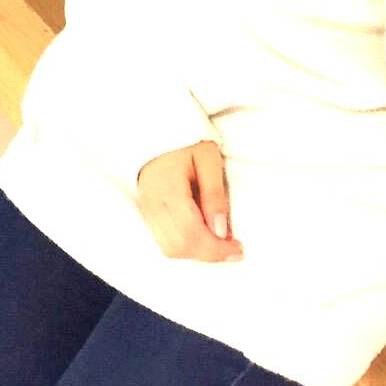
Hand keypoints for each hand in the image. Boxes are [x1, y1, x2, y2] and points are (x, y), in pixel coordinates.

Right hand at [136, 140, 244, 262]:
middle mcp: (153, 204)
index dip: (215, 248)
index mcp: (168, 188)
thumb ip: (214, 193)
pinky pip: (164, 242)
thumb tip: (221, 231)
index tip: (237, 250)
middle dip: (208, 254)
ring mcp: (147, 211)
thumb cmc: (187, 142)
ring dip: (197, 254)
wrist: (158, 131)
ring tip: (220, 245)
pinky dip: (186, 247)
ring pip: (169, 249)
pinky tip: (203, 238)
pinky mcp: (147, 214)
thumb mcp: (208, 158)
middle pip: (179, 245)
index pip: (190, 231)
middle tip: (233, 250)